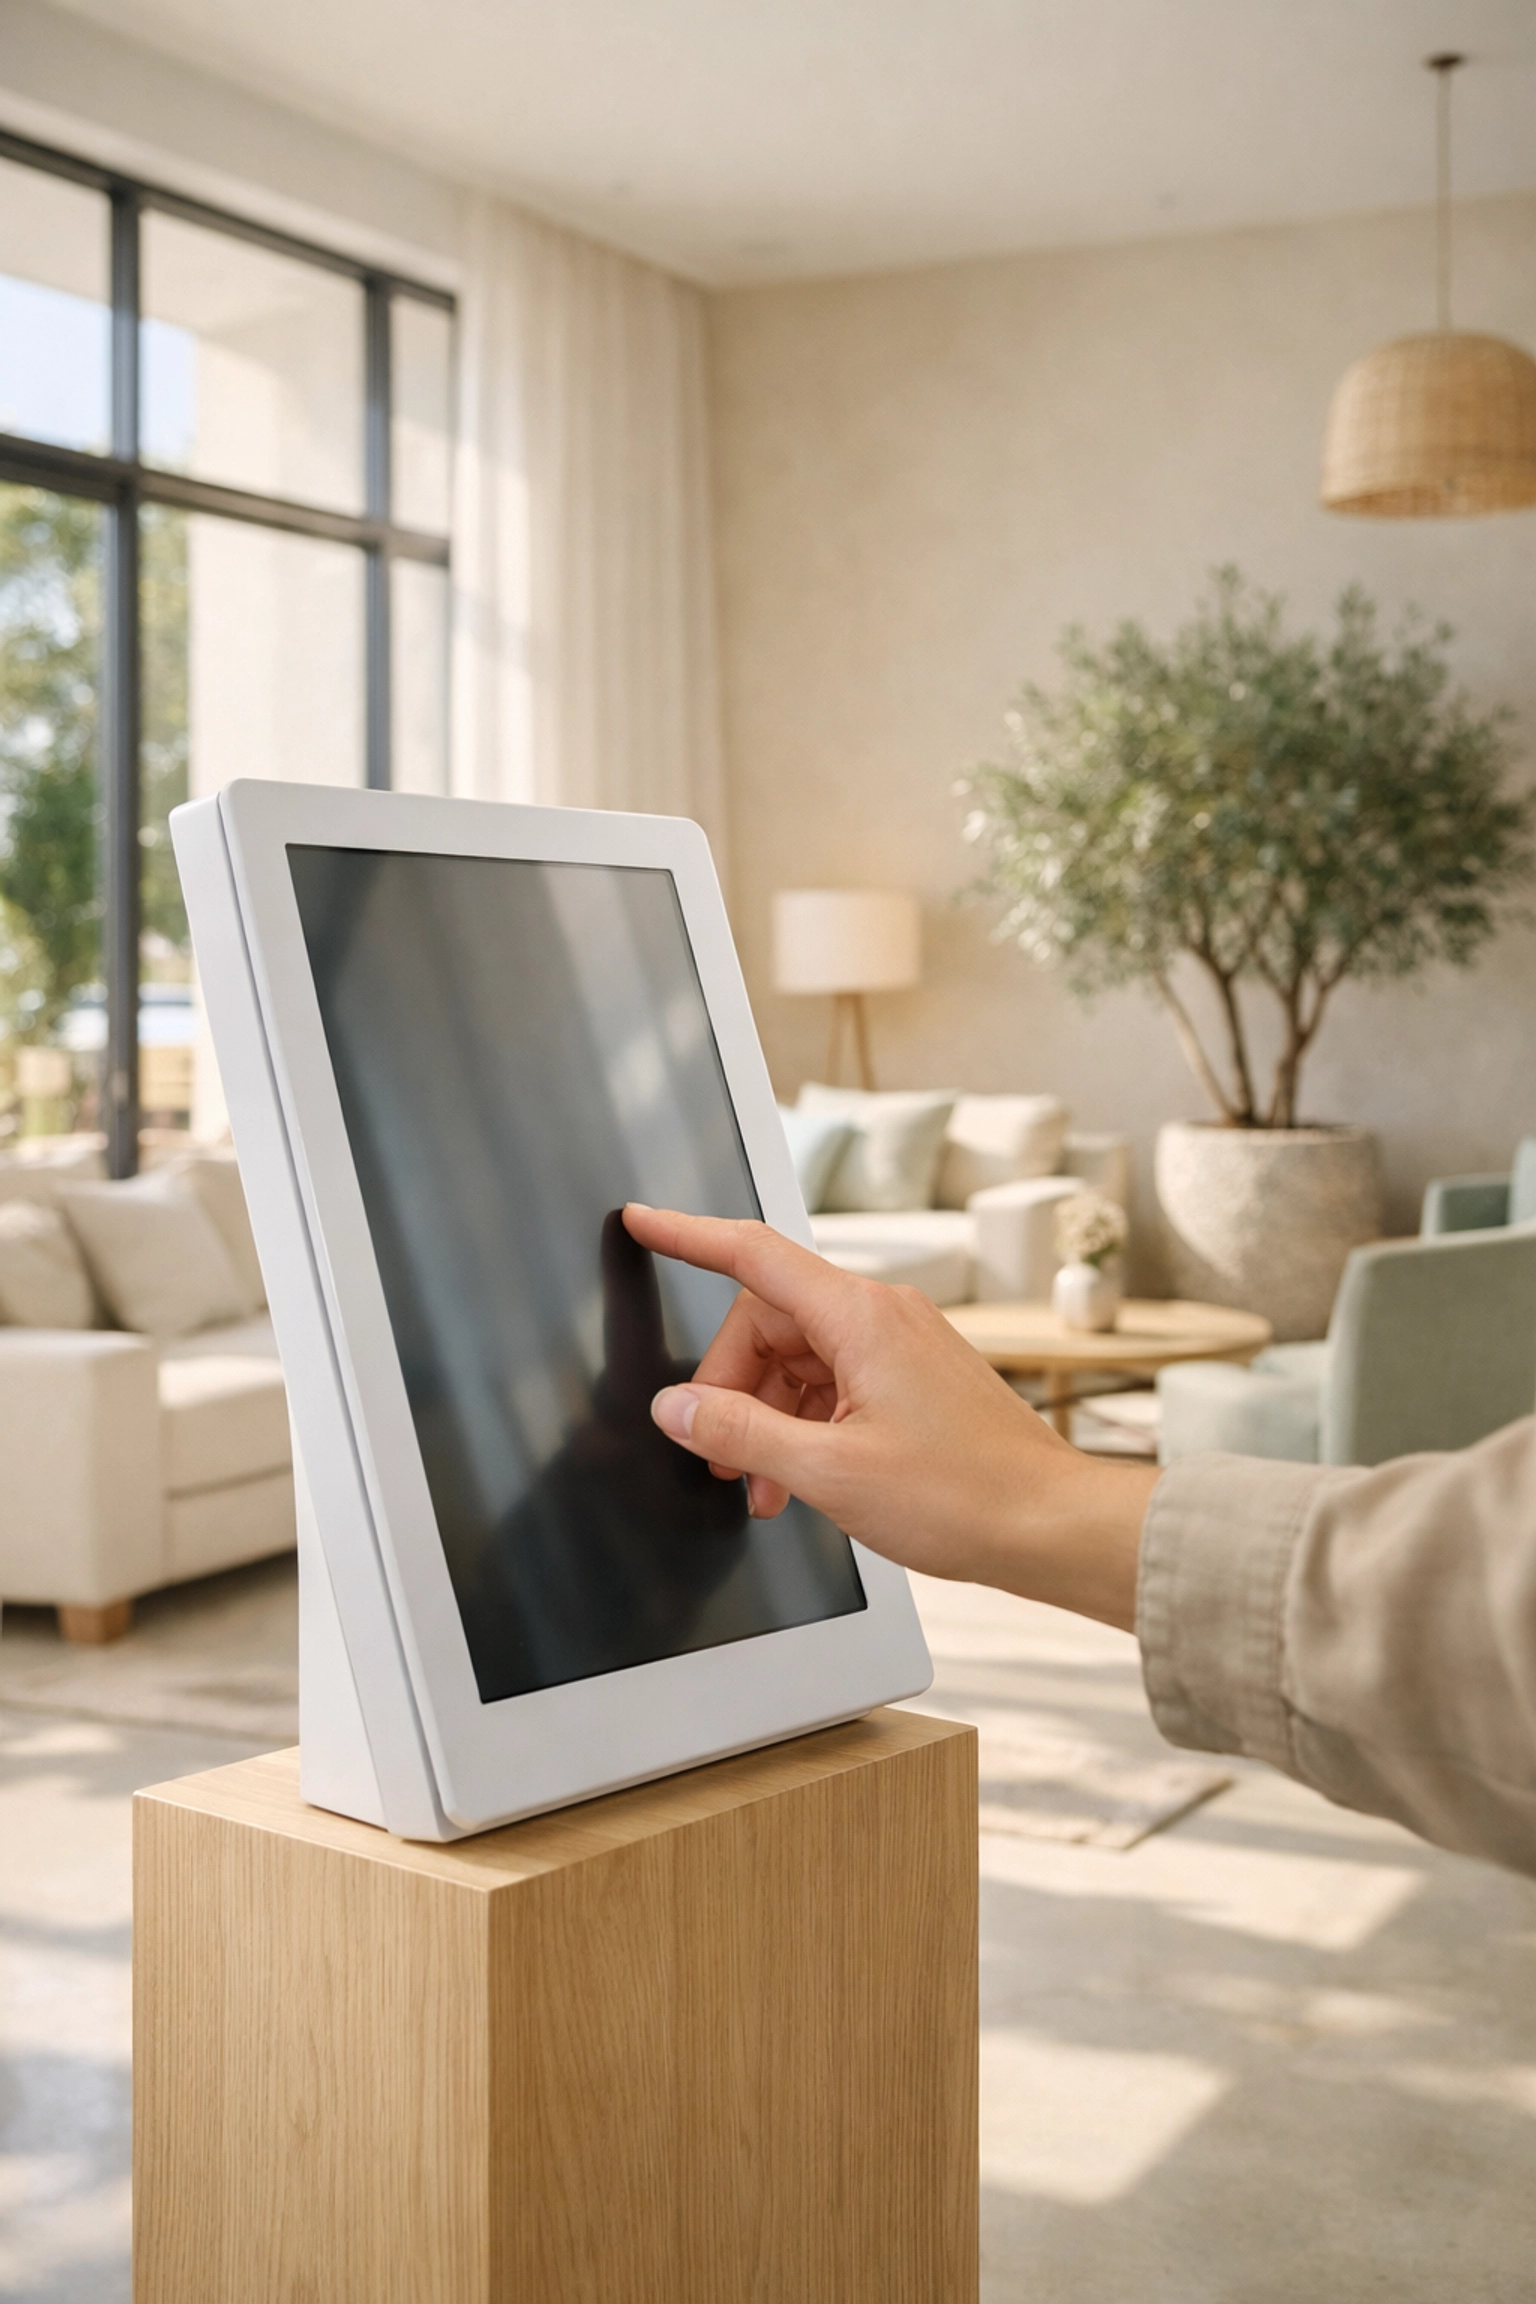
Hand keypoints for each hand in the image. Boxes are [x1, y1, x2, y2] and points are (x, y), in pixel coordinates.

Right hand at [622, 1205, 1156, 1630]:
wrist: (1050, 1524)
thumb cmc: (964, 1496)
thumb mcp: (829, 1472)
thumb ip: (740, 1434)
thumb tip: (678, 1409)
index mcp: (861, 1317)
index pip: (754, 1254)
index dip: (688, 1235)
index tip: (642, 1220)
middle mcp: (882, 1316)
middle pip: (769, 1320)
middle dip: (731, 1384)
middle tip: (717, 1453)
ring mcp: (900, 1346)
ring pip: (798, 1358)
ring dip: (767, 1418)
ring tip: (764, 1488)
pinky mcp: (912, 1378)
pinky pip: (833, 1383)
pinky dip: (803, 1426)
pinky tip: (798, 1484)